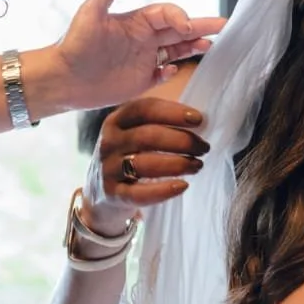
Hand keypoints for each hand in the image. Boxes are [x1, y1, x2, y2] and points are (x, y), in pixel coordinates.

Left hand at [44, 0, 224, 112]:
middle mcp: (143, 38)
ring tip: (211, 46)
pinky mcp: (140, 81)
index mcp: (136, 21)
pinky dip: (172, 71)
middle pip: (179, 30)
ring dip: (193, 47)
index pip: (167, 13)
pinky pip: (163, 74)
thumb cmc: (74, 45)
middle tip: (224, 26)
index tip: (186, 26)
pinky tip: (174, 69)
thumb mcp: (90, 13)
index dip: (180, 16)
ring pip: (176, 50)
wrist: (62, 79)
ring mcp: (143, 60)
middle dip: (201, 27)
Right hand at [82, 96, 211, 229]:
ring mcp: (108, 169)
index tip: (198, 119)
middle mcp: (109, 142)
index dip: (172, 112)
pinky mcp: (112, 194)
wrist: (100, 193)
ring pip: (143, 164)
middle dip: (181, 141)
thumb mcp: (133, 133)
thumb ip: (158, 122)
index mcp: (116, 120)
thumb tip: (198, 119)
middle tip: (203, 147)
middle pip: (147, 136)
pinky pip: (139, 193)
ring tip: (197, 165)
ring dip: (176, 164)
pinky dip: (163, 190)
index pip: (143, 109)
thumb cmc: (128, 156)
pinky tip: (183, 186)